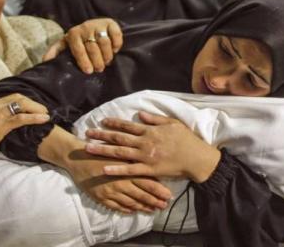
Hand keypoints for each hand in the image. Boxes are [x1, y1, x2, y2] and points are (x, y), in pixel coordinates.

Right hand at [0, 94, 50, 154]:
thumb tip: (14, 115)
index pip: (12, 96)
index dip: (27, 100)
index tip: (35, 106)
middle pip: (18, 98)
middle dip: (33, 103)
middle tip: (44, 110)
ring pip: (21, 105)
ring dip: (36, 109)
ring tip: (46, 115)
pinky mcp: (0, 125)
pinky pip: (21, 118)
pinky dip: (34, 118)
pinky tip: (44, 119)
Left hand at [42, 17, 122, 73]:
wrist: (93, 25)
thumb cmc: (78, 39)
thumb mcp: (65, 44)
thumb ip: (55, 52)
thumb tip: (45, 61)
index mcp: (73, 34)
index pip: (78, 49)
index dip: (84, 61)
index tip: (88, 71)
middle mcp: (85, 27)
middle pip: (93, 48)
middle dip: (97, 61)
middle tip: (99, 69)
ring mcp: (98, 24)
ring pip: (105, 42)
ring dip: (107, 55)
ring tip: (107, 62)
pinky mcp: (110, 23)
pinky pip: (116, 34)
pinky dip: (116, 44)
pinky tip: (114, 51)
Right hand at [69, 151, 170, 213]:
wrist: (78, 156)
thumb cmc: (101, 149)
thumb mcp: (120, 150)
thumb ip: (135, 156)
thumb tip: (151, 162)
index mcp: (128, 169)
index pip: (148, 182)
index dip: (160, 190)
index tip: (169, 196)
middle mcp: (121, 182)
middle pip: (142, 194)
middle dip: (155, 201)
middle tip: (164, 206)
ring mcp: (111, 191)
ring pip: (131, 202)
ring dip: (142, 207)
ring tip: (152, 210)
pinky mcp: (101, 197)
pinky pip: (116, 206)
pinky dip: (125, 209)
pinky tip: (132, 210)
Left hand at [85, 111, 221, 182]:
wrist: (196, 158)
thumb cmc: (187, 140)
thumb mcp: (172, 123)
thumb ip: (155, 119)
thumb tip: (140, 114)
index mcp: (150, 131)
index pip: (128, 125)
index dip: (114, 123)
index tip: (102, 121)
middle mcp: (145, 142)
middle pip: (119, 138)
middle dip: (102, 135)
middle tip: (87, 133)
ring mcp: (145, 157)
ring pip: (120, 152)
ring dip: (103, 150)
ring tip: (88, 149)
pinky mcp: (148, 170)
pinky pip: (129, 170)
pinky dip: (116, 169)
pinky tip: (103, 169)